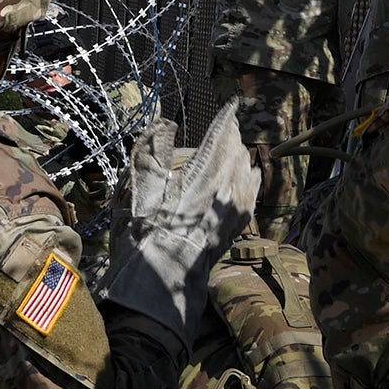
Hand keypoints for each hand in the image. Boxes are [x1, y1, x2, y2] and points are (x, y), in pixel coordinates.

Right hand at [98, 104, 258, 348]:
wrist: (158, 284)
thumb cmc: (142, 238)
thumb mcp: (137, 193)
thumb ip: (150, 153)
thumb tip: (164, 123)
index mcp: (200, 179)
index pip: (219, 139)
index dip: (226, 120)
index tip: (232, 104)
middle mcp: (223, 193)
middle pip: (236, 153)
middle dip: (233, 135)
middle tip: (230, 122)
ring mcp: (232, 212)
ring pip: (246, 172)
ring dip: (241, 155)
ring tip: (237, 144)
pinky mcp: (233, 229)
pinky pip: (251, 195)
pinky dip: (251, 179)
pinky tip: (252, 173)